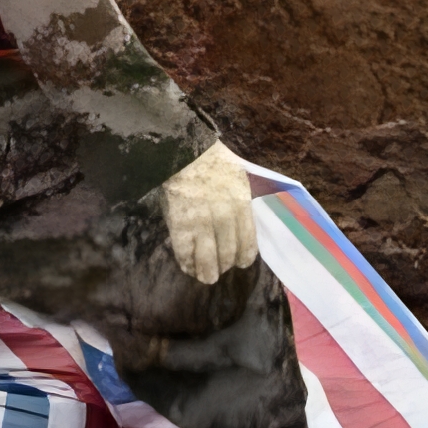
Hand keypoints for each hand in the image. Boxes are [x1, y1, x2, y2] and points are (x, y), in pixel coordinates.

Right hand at [157, 141, 258, 283]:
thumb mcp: (239, 180)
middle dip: (225, 266)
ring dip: (208, 272)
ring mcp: (201, 223)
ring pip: (208, 261)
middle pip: (228, 255)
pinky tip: (189, 266)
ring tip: (207, 276)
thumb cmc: (214, 163)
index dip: (243, 258)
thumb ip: (242, 205)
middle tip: (221, 269)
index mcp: (242, 204)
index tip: (240, 262)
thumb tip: (244, 230)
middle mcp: (224, 217)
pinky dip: (187, 264)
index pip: (247, 244)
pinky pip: (184, 254)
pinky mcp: (179, 226)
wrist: (184, 151)